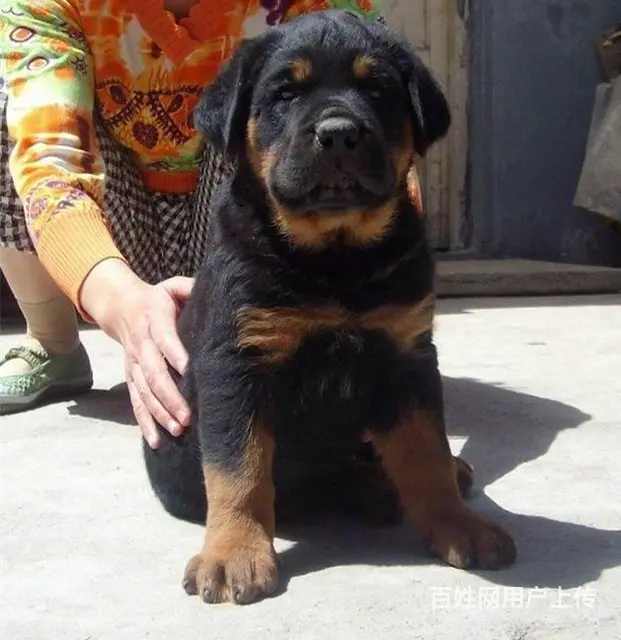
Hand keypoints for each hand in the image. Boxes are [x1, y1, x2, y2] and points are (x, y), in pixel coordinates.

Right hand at [80, 259, 193, 447]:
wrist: (121, 307)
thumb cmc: (158, 299)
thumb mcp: (172, 286)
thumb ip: (190, 288)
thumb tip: (217, 293)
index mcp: (154, 319)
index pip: (164, 337)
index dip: (175, 352)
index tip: (189, 370)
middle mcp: (141, 344)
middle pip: (153, 373)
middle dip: (170, 396)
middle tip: (188, 416)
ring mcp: (133, 364)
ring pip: (144, 392)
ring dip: (160, 413)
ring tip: (178, 429)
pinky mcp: (131, 378)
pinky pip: (136, 402)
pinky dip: (144, 422)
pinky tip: (155, 441)